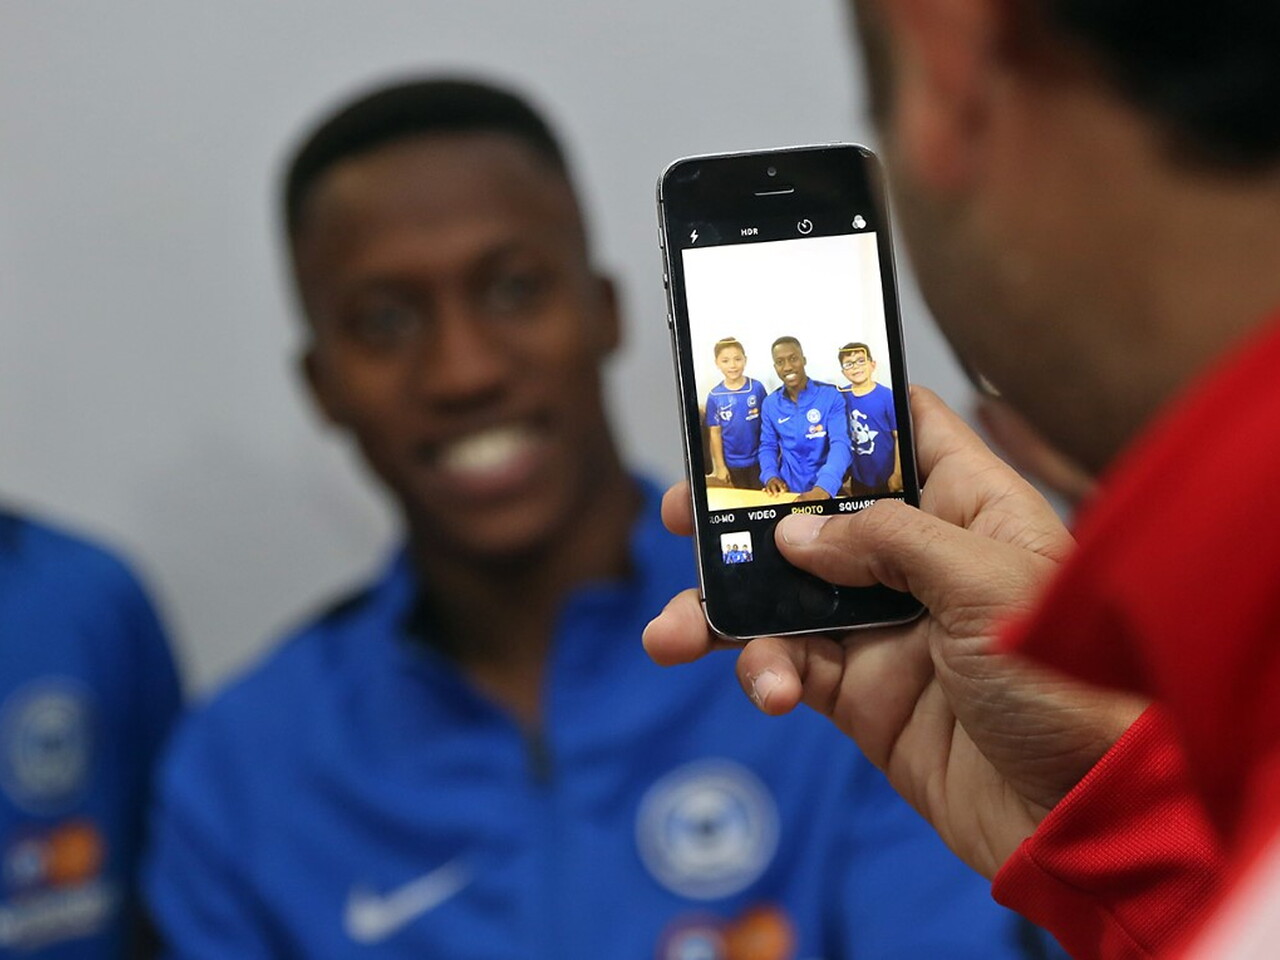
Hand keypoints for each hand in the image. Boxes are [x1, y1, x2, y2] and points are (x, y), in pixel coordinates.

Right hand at [645, 387, 1143, 877]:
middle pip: (816, 514)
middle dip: (745, 516)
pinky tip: (770, 687)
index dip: (835, 412)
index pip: (900, 433)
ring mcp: (887, 628)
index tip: (764, 405)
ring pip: (785, 596)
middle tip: (683, 513)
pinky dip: (764, 672)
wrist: (1085, 818)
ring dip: (725, 609)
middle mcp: (922, 560)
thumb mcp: (985, 584)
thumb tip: (795, 534)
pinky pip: (791, 666)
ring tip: (674, 631)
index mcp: (969, 508)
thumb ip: (885, 542)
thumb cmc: (1073, 686)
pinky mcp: (863, 693)